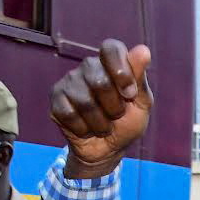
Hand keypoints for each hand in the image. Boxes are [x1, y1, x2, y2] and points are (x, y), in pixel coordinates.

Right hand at [50, 39, 153, 179]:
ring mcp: (70, 81)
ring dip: (100, 123)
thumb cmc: (127, 123)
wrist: (108, 150)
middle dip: (114, 107)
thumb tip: (143, 50)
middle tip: (116, 115)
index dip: (121, 71)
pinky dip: (83, 128)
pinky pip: (69, 113)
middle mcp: (89, 67)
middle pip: (99, 81)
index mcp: (110, 63)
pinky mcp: (56, 98)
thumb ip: (140, 79)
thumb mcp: (141, 104)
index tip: (130, 93)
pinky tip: (86, 128)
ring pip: (84, 101)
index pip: (111, 48)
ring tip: (102, 125)